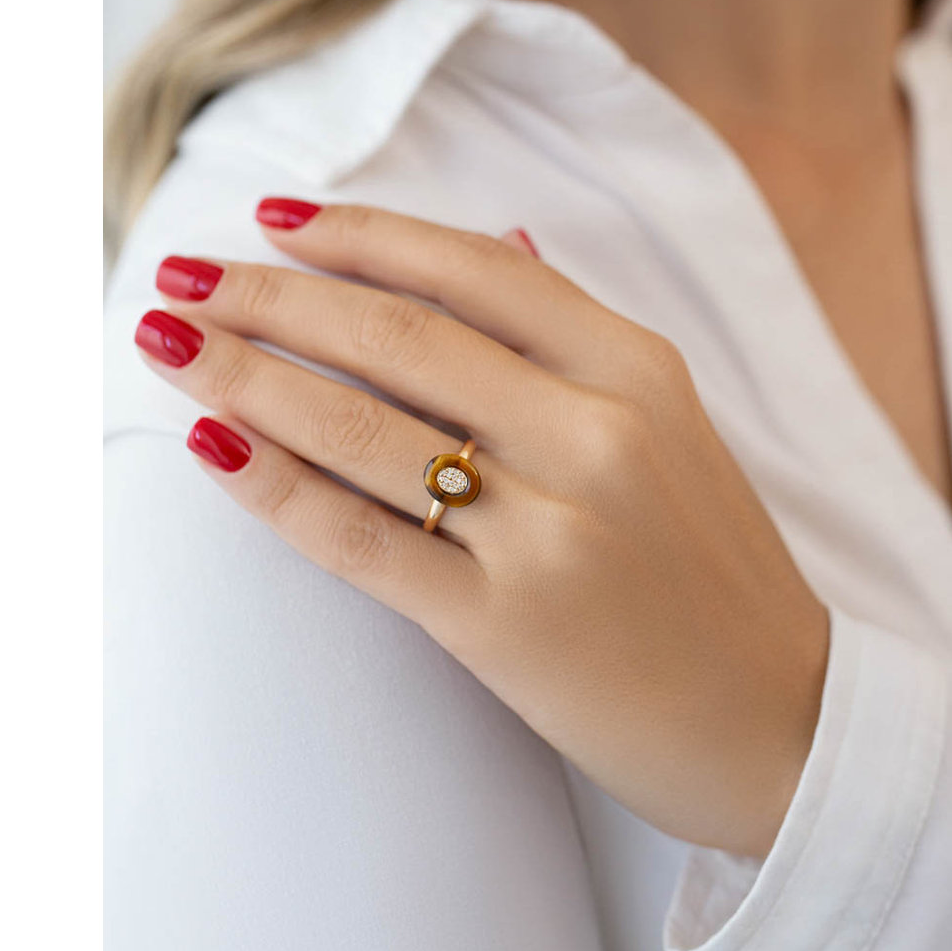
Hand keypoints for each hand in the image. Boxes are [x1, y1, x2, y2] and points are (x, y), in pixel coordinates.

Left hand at [135, 200, 827, 855]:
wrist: (783, 727)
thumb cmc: (716, 578)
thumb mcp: (678, 430)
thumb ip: (583, 338)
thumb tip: (507, 240)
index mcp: (638, 372)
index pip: (474, 270)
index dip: (359, 235)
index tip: (272, 223)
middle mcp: (595, 434)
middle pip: (398, 336)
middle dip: (272, 296)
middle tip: (184, 275)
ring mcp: (550, 530)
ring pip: (362, 429)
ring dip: (245, 375)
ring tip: (168, 344)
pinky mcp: (504, 624)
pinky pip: (359, 538)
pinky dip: (273, 485)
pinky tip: (213, 443)